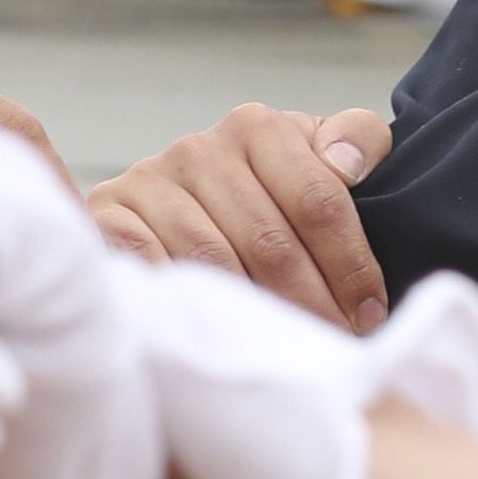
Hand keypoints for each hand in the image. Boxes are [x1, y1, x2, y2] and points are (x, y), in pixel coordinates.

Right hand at [92, 98, 393, 320]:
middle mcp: (199, 148)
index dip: (350, 264)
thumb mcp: (314, 151)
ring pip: (216, 264)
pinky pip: (153, 269)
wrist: (176, 193)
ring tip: (287, 351)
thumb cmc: (264, 183)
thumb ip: (356, 139)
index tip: (369, 311)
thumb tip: (347, 164)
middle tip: (333, 344)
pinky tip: (219, 334)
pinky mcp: (108, 216)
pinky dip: (189, 305)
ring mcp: (148, 181)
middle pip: (270, 241)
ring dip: (257, 314)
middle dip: (312, 302)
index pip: (318, 201)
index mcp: (257, 127)